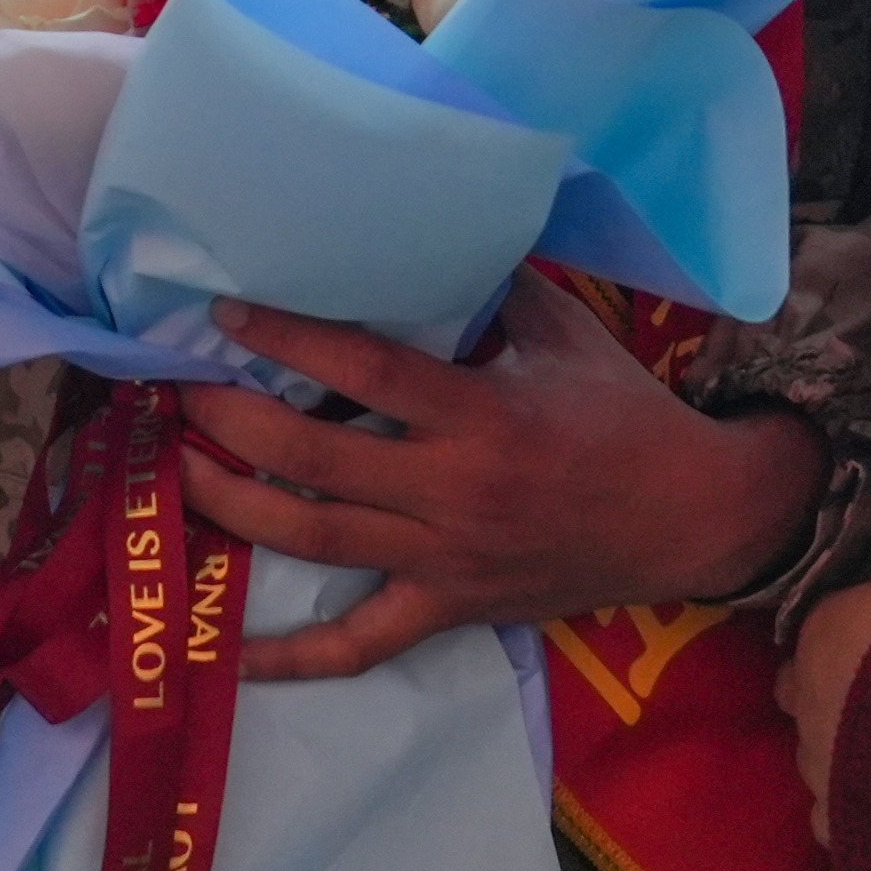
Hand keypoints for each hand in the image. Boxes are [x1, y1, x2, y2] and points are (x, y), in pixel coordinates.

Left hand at [177, 272, 827, 682]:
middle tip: (178, 388)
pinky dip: (292, 658)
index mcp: (481, 414)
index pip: (365, 372)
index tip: (226, 311)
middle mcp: (453, 491)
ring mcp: (445, 559)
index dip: (288, 339)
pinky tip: (228, 655)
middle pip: (315, 462)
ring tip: (179, 472)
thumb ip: (497, 280)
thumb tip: (440, 212)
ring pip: (317, 543)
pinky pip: (360, 644)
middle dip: (233, 421)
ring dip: (235, 509)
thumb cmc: (624, 415)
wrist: (691, 517)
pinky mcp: (449, 608)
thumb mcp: (566, 332)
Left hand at [778, 523, 870, 841]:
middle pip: (792, 690)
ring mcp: (815, 758)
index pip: (810, 630)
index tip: (858, 639)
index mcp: (820, 634)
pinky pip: (830, 811)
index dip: (832, 635)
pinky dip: (845, 805)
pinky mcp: (836, 810)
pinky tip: (870, 800)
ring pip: (808, 750)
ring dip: (831, 745)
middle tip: (858, 694)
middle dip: (815, 690)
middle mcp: (806, 696)